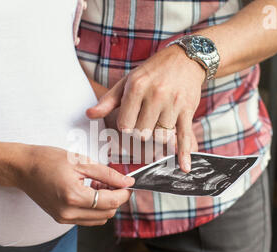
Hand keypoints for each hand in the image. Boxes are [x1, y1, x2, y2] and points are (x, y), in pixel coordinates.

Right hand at [16, 145, 134, 225]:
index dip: (124, 193)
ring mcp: (64, 218)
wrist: (22, 168)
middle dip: (115, 198)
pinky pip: (87, 218)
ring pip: (99, 219)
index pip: (110, 202)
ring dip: (105, 204)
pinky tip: (89, 191)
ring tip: (97, 185)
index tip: (128, 183)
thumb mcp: (81, 161)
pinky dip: (94, 207)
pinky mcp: (61, 219)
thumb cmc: (47, 160)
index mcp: (74, 196)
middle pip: (107, 214)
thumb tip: (127, 181)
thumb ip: (107, 174)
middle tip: (110, 180)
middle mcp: (68, 212)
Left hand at [86, 45, 204, 171]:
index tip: (130, 124)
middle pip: (143, 133)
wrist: (185, 59)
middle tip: (145, 125)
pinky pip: (184, 135)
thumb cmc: (152, 72)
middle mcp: (155, 95)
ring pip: (161, 137)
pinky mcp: (188, 110)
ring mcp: (173, 103)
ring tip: (158, 128)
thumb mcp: (127, 82)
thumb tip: (89, 114)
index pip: (125, 124)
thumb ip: (108, 101)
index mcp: (137, 87)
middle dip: (141, 135)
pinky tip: (184, 167)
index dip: (126, 129)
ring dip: (158, 139)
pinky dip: (184, 153)